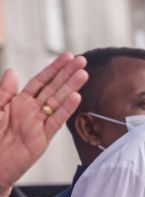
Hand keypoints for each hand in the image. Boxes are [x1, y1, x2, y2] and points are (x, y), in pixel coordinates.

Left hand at [0, 52, 87, 190]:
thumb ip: (3, 92)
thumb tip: (12, 72)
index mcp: (18, 102)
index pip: (40, 81)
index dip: (54, 69)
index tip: (67, 57)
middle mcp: (31, 111)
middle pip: (53, 88)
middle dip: (68, 74)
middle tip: (82, 61)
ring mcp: (38, 124)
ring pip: (58, 102)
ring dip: (71, 87)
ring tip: (84, 74)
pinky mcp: (42, 139)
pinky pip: (55, 121)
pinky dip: (65, 109)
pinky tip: (75, 97)